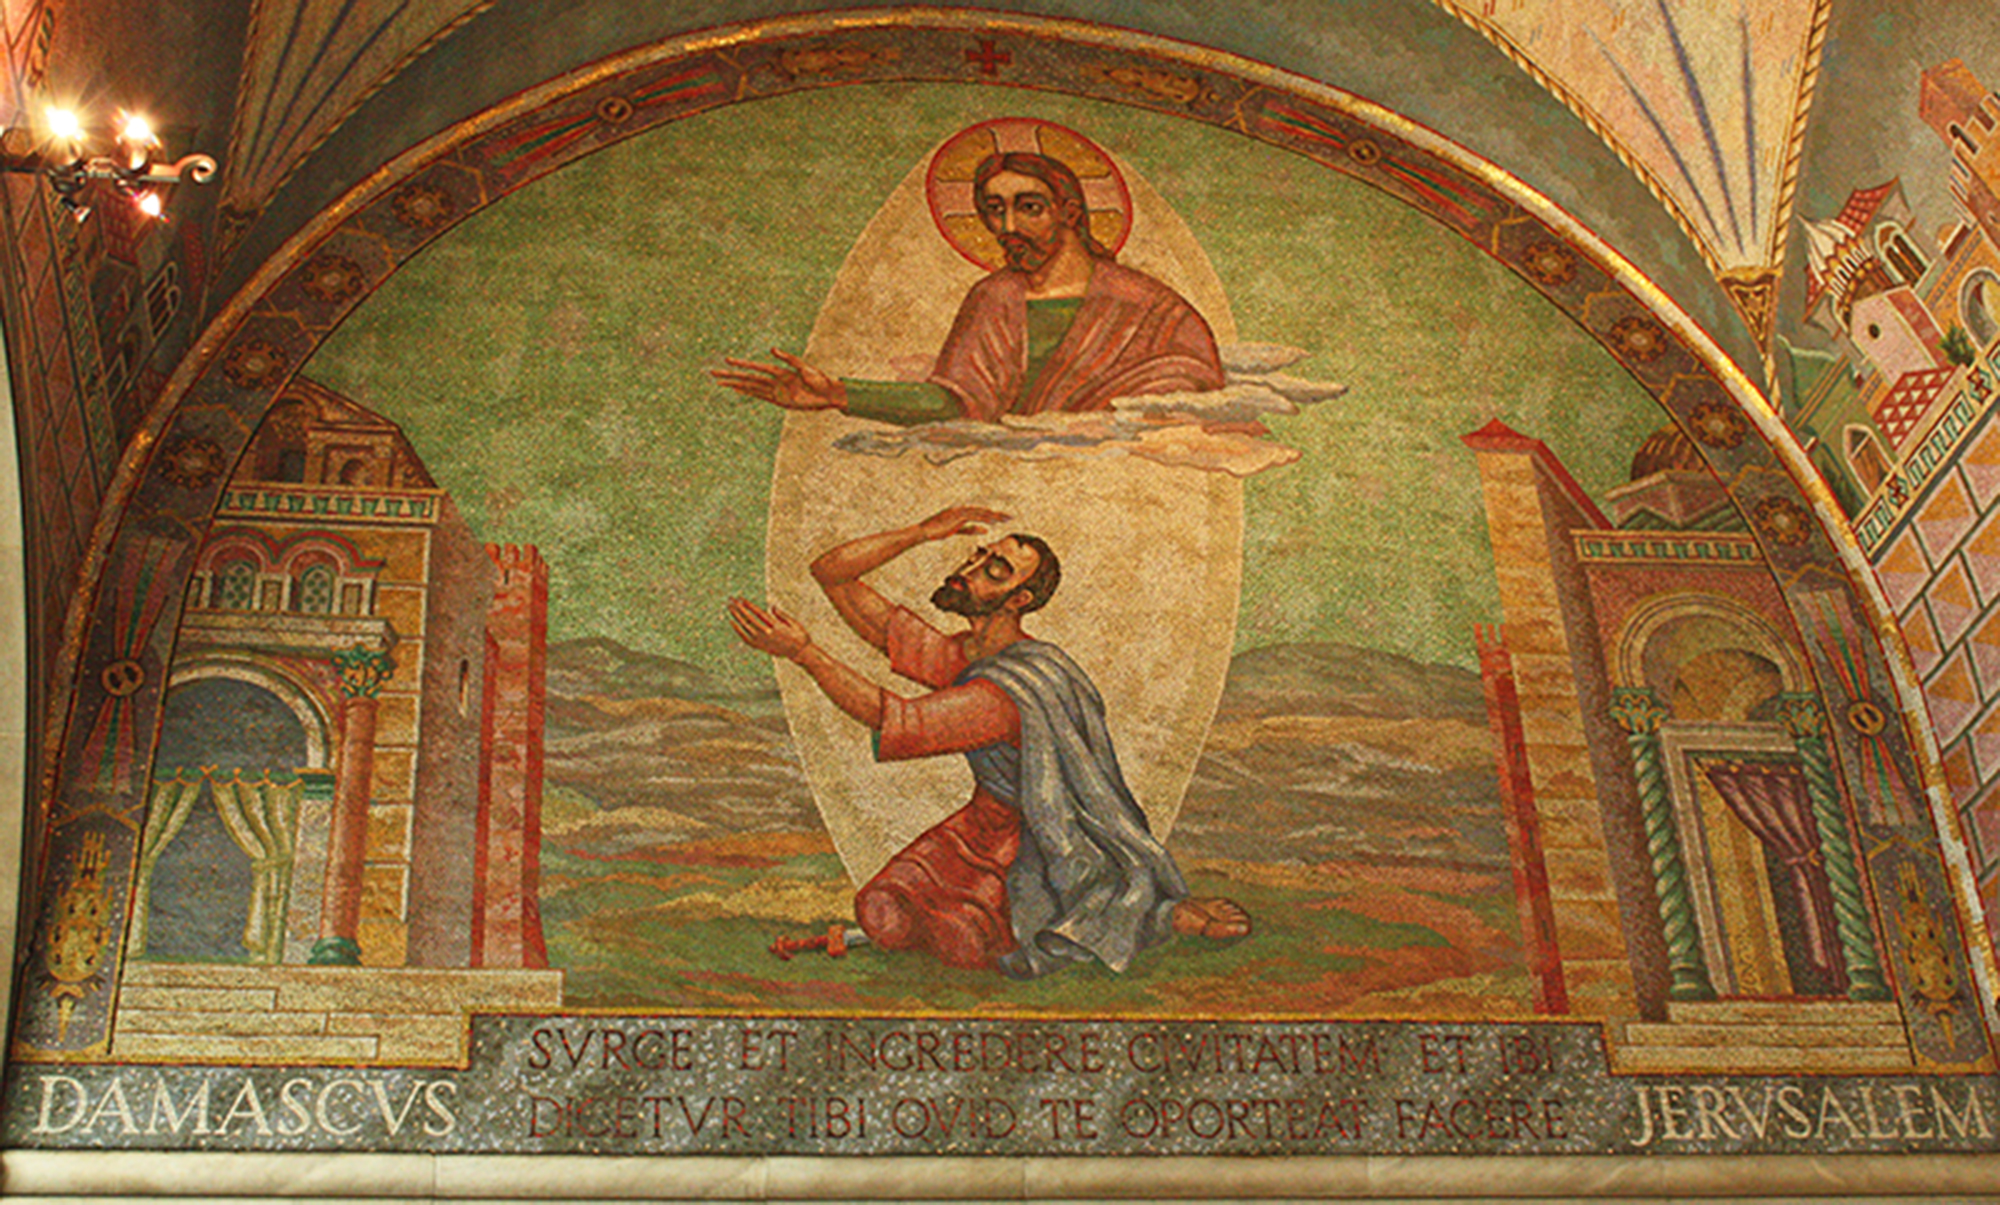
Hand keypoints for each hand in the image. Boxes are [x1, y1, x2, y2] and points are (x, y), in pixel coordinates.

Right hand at [711, 350, 845, 410]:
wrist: (829, 394)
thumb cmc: (820, 379)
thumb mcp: (804, 367)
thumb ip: (788, 359)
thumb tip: (771, 350)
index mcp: (780, 371)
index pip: (755, 367)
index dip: (741, 364)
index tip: (727, 360)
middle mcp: (775, 381)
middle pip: (748, 378)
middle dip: (731, 375)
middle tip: (714, 372)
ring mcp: (776, 391)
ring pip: (751, 387)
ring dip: (736, 385)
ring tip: (721, 382)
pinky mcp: (781, 401)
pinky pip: (761, 397)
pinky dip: (749, 394)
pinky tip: (738, 390)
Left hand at [728, 598, 811, 659]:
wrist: (800, 653)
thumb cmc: (800, 636)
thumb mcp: (795, 623)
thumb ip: (783, 616)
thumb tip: (772, 607)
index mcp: (776, 626)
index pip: (758, 614)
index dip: (749, 605)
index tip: (741, 599)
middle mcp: (767, 634)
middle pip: (749, 618)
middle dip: (739, 608)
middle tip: (731, 599)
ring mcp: (762, 641)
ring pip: (745, 627)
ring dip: (736, 616)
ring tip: (730, 607)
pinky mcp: (760, 646)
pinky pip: (745, 637)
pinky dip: (738, 630)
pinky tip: (732, 622)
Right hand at [917, 505, 1011, 541]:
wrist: (924, 531)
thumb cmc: (938, 530)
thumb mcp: (957, 530)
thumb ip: (971, 529)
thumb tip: (986, 531)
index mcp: (963, 511)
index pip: (982, 512)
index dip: (994, 515)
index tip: (1004, 518)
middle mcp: (963, 509)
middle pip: (984, 511)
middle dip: (998, 514)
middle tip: (1010, 517)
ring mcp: (960, 511)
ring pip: (981, 512)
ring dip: (994, 516)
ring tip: (1005, 519)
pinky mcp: (957, 516)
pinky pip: (973, 517)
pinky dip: (983, 519)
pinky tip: (992, 523)